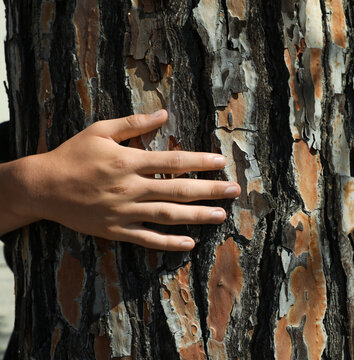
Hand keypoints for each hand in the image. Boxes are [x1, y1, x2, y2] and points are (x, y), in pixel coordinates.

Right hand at [2, 110, 239, 249]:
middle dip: (210, 190)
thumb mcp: (100, 130)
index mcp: (128, 161)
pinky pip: (147, 239)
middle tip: (234, 191)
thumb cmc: (72, 154)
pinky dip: (169, 243)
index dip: (200, 161)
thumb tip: (164, 113)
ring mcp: (124, 211)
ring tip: (221, 215)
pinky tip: (189, 243)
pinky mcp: (116, 230)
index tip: (221, 162)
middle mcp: (131, 187)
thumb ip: (133, 123)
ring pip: (168, 215)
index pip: (173, 161)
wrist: (42, 187)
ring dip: (197, 216)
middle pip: (178, 189)